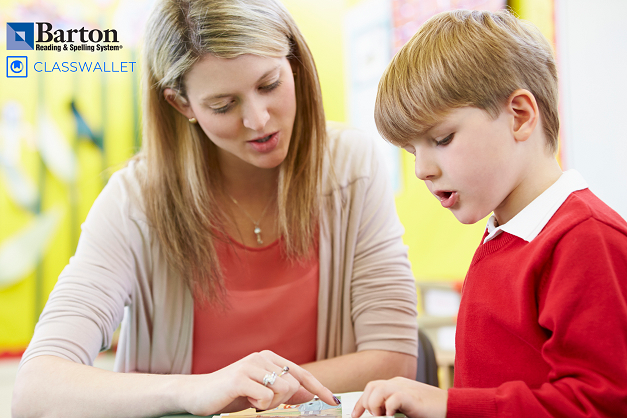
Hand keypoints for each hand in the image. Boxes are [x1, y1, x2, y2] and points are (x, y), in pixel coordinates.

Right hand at [178, 350, 337, 415]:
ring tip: (250, 402)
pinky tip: (243, 400)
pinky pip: (266, 396)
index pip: (301, 374)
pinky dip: (258, 405)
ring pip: (283, 390)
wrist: (197, 395)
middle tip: (259, 404)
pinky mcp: (240, 377)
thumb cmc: (230, 395)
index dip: (319, 388)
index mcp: (269, 359)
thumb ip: (283, 392)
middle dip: (281, 402)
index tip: (334, 401)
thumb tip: (309, 394)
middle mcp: (262, 357)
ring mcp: (251, 365)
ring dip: (269, 404)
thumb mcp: (260, 394)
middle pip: (293, 385)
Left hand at [351, 377, 446, 417]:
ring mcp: (405, 388)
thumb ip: (392, 406)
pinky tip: (391, 416)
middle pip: (372, 386)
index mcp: (396, 384)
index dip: (361, 402)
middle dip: (366, 403)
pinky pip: (394, 398)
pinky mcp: (412, 397)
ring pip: (379, 389)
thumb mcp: (405, 406)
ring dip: (375, 404)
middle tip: (373, 416)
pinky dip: (389, 407)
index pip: (372, 388)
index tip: (355, 415)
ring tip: (382, 416)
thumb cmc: (429, 409)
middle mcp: (398, 383)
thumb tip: (379, 414)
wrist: (449, 406)